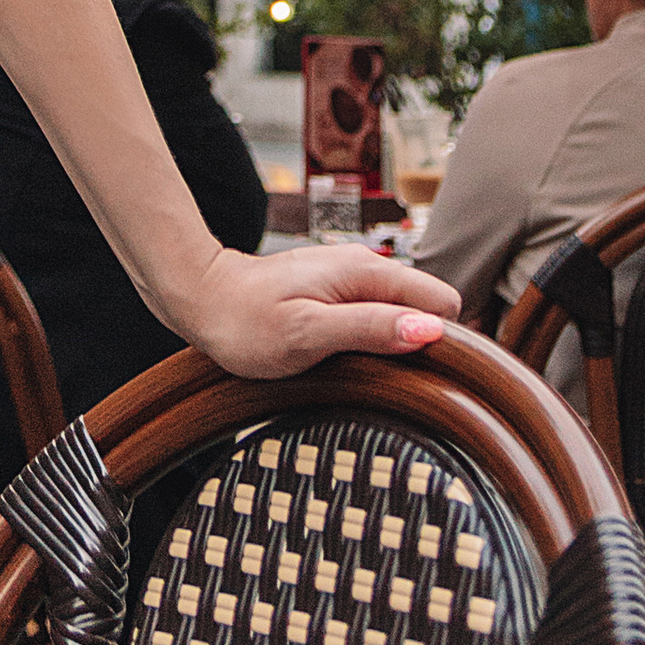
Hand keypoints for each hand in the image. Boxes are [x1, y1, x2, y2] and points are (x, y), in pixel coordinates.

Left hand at [177, 243, 459, 381]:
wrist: (200, 299)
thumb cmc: (245, 322)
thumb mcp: (310, 333)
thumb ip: (372, 328)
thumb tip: (431, 330)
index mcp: (368, 273)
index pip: (444, 302)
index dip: (441, 340)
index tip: (418, 371)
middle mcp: (365, 269)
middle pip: (426, 309)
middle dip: (418, 344)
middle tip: (383, 376)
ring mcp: (349, 280)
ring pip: (402, 315)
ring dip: (393, 345)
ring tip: (360, 369)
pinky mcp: (334, 294)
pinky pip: (375, 317)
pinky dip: (371, 340)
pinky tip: (346, 358)